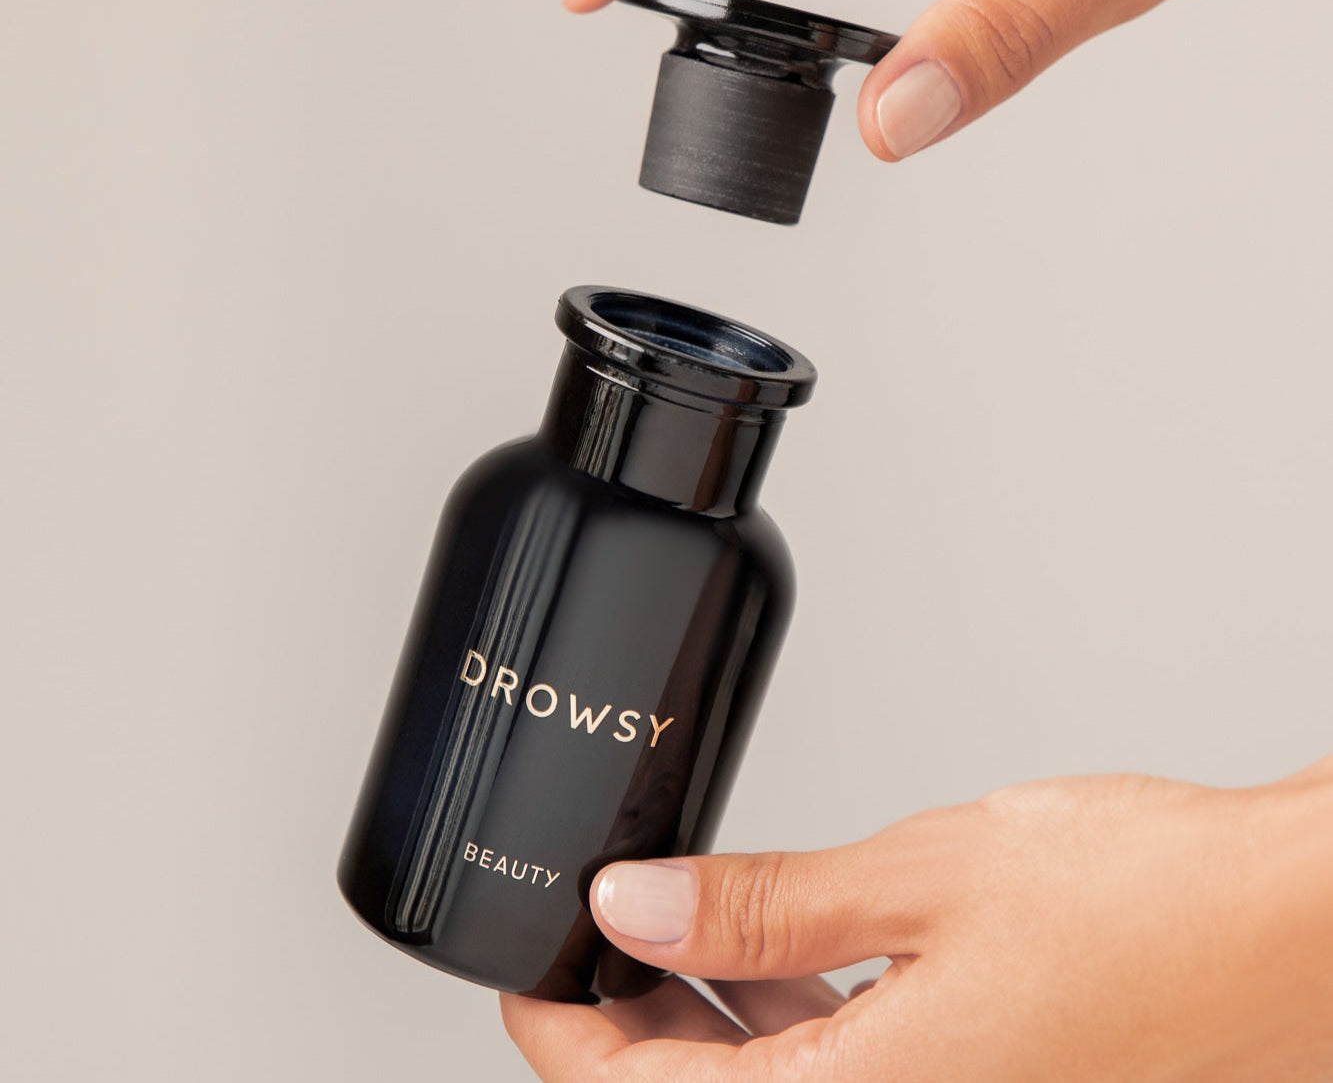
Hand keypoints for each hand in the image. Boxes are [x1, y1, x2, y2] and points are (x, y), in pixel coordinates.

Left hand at [501, 763, 1332, 1080]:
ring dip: (704, 1015)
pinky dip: (785, 1005)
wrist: (1285, 930)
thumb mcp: (917, 880)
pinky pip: (841, 1059)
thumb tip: (636, 906)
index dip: (566, 1039)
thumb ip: (763, 904)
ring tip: (665, 928)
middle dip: (628, 1024)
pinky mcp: (977, 1073)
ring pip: (771, 1080)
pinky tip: (778, 944)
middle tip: (587, 938)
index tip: (523, 976)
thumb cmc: (1141, 906)